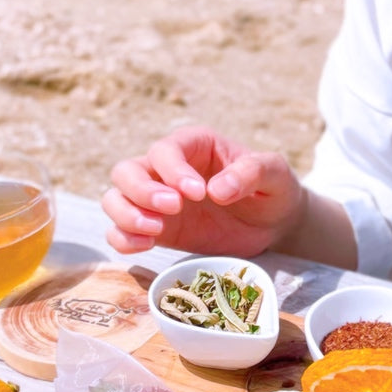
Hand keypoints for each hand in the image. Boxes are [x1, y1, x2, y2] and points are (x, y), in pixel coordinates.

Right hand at [102, 126, 305, 257]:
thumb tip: (217, 189)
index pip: (165, 150)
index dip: (173, 170)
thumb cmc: (274, 191)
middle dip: (142, 191)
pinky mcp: (156, 230)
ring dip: (126, 214)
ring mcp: (156, 201)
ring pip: (115, 198)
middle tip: (174, 209)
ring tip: (156, 231)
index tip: (197, 193)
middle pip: (127, 171)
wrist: (274, 225)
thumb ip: (252, 172)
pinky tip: (146, 245)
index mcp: (195, 146)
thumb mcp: (276, 175)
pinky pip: (120, 231)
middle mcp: (167, 170)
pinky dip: (122, 238)